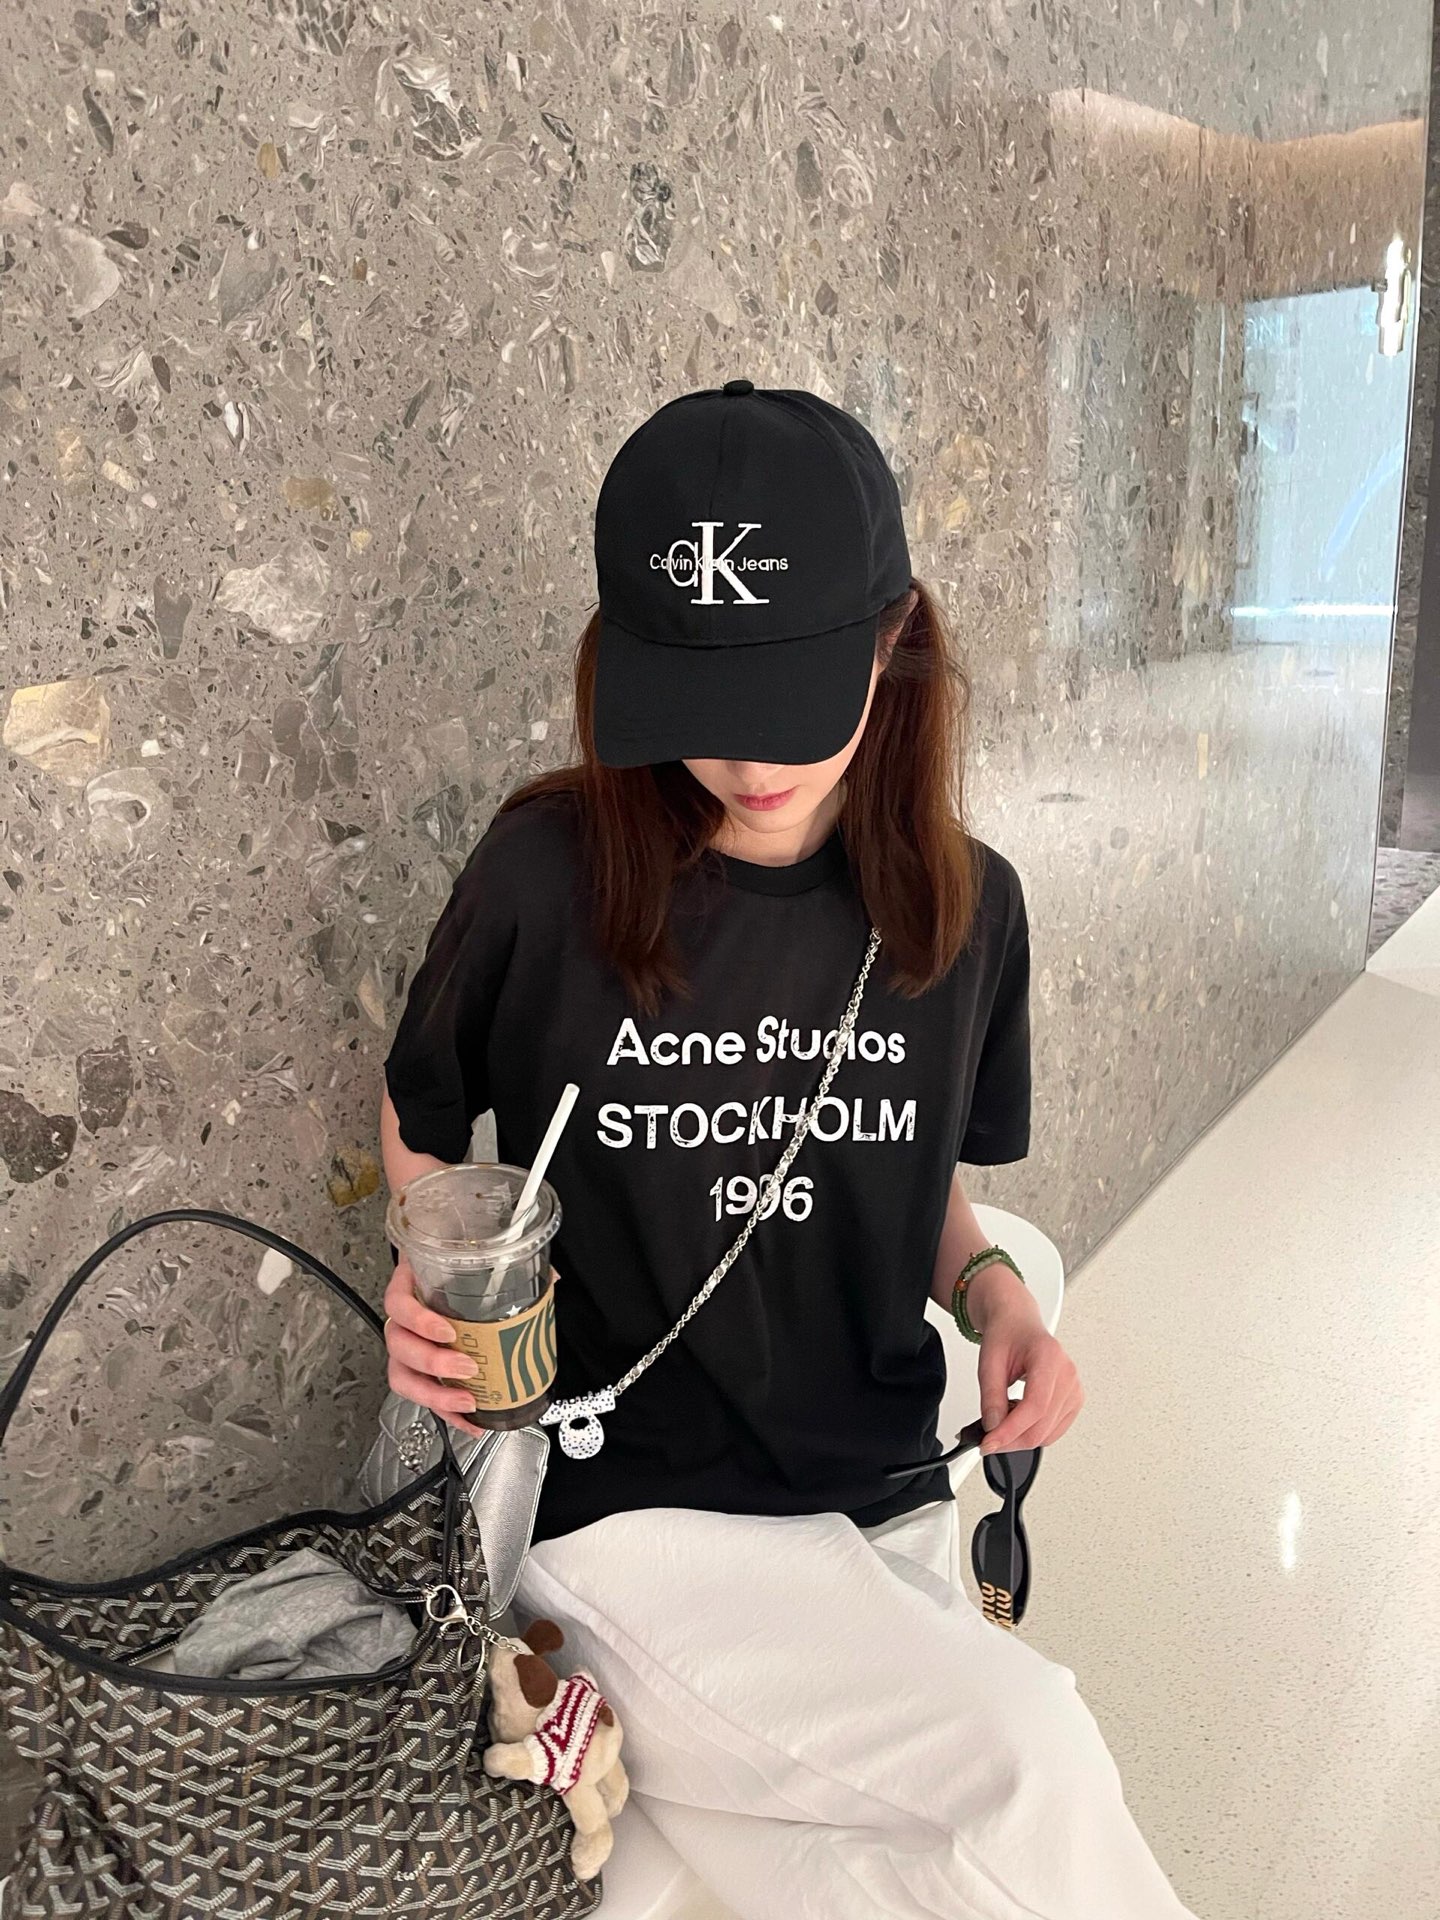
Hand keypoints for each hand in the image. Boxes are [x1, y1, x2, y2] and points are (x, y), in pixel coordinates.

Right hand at [383, 1251, 492, 1440]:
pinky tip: (470, 1420)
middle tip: (465, 1367)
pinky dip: (447, 1413)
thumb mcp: (474, 1261)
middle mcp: (403, 1319)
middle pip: (399, 1345)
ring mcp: (407, 1348)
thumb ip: (508, 1266)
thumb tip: (551, 1277)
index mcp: (412, 1285)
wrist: (446, 1278)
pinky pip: (425, 1396)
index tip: (447, 1331)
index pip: (398, 1303)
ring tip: (466, 1400)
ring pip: (403, 1377)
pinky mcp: (419, 1373)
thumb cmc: (453, 1271)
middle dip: (432, 1363)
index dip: (418, 1320)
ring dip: (434, 1394)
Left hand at [974, 1286, 1084, 1456]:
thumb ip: (991, 1396)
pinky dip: (1032, 1433)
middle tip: (986, 1439)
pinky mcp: (1073, 1401)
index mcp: (1049, 1357)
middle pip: (1042, 1426)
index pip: (1035, 1406)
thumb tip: (993, 1427)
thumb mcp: (989, 1361)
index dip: (1010, 1430)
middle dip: (1011, 1440)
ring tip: (1000, 1421)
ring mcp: (1074, 1389)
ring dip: (1020, 1438)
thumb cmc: (1007, 1334)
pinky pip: (1053, 1431)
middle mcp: (1068, 1374)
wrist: (1018, 1323)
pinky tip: (1016, 1420)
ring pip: (1047, 1435)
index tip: (989, 1443)